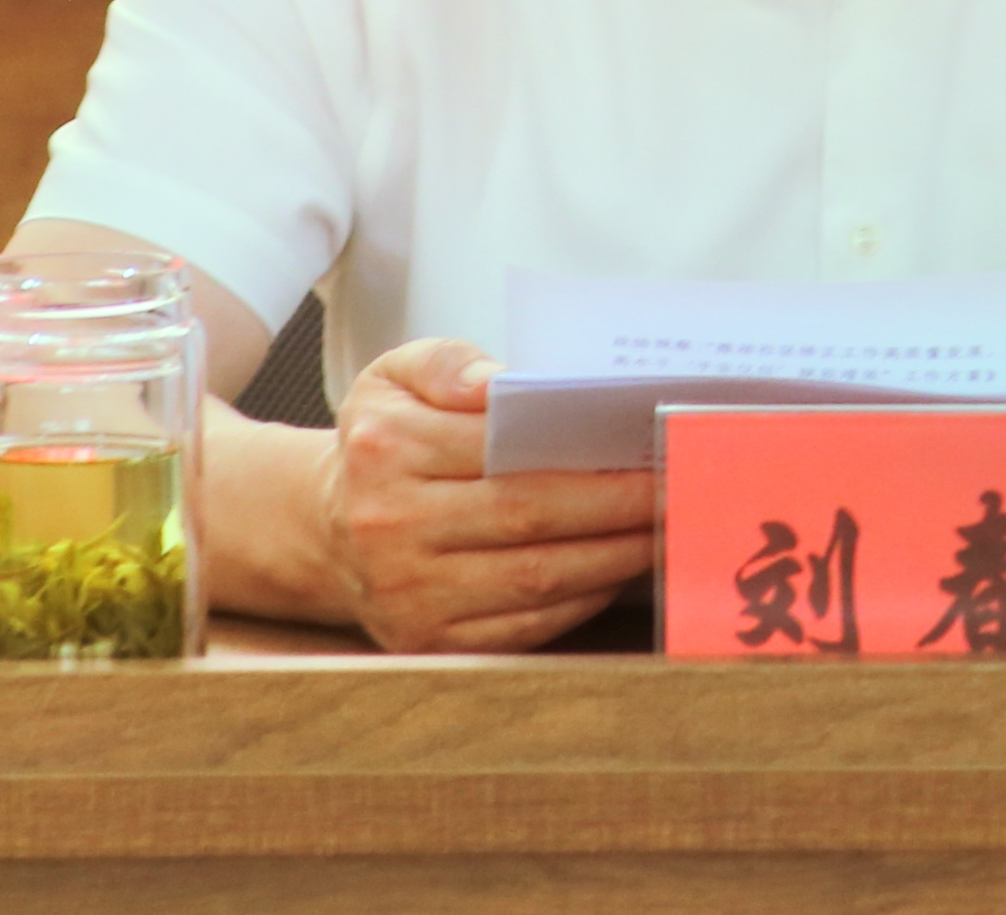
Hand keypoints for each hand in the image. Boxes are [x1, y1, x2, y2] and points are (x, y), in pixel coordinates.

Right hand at [313, 338, 657, 651]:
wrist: (325, 527)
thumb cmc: (383, 442)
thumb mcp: (393, 377)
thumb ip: (447, 362)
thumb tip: (499, 381)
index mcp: (386, 449)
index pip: (502, 446)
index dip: (585, 450)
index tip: (650, 442)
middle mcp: (392, 527)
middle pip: (530, 514)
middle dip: (619, 503)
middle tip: (680, 485)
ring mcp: (409, 595)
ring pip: (537, 577)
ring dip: (616, 555)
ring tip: (667, 526)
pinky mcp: (429, 644)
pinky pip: (526, 626)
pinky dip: (583, 598)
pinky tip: (621, 569)